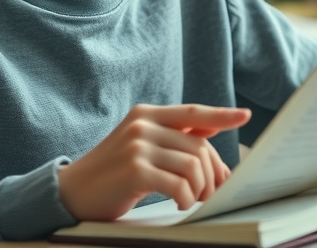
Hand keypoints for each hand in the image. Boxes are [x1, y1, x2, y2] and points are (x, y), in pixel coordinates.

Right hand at [58, 104, 250, 220]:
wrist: (72, 192)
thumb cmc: (112, 172)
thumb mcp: (141, 145)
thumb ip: (174, 135)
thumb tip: (214, 128)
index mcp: (146, 114)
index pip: (193, 112)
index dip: (221, 115)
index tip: (244, 116)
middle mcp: (143, 124)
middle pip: (199, 147)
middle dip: (213, 174)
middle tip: (214, 193)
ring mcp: (138, 146)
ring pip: (193, 166)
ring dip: (200, 190)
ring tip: (193, 200)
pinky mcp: (135, 169)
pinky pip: (179, 184)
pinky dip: (186, 198)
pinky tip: (180, 203)